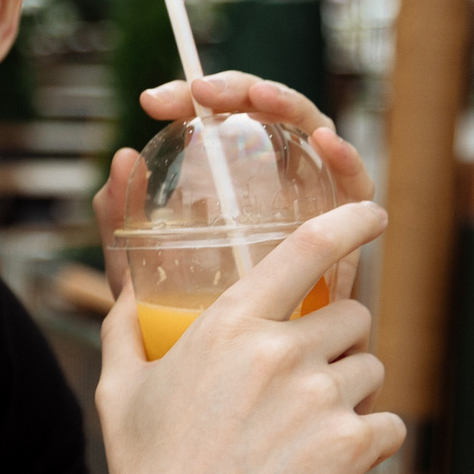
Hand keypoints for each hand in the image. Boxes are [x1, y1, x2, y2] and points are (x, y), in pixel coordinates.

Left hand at [93, 73, 375, 300]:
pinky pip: (356, 189)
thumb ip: (117, 221)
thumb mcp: (135, 269)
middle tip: (202, 90)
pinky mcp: (345, 236)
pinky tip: (329, 142)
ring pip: (314, 136)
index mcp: (227, 183)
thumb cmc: (178, 321)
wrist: (221, 383)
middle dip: (241, 90)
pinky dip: (348, 158)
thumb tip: (121, 159)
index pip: (217, 123)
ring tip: (261, 98)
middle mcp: (272, 185)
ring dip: (291, 107)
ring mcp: (311, 204)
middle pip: (269, 118)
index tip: (152, 100)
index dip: (191, 99)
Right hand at [93, 200, 405, 473]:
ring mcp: (318, 400)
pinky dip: (366, 447)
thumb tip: (126, 288)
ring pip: (371, 372)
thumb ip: (124, 328)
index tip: (373, 215)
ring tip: (302, 441)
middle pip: (351, 317)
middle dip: (336, 347)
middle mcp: (279, 353)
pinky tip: (322, 473)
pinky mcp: (349, 450)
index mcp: (227, 327)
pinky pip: (388, 426)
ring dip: (350, 398)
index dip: (350, 222)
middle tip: (301, 391)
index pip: (307, 249)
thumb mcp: (118, 391)